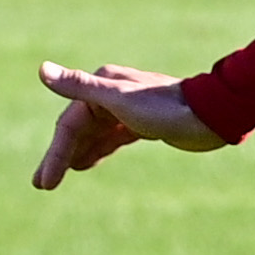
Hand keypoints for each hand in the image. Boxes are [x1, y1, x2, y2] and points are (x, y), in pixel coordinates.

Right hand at [33, 60, 222, 190]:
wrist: (212, 115)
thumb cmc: (166, 107)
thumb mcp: (118, 99)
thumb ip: (79, 86)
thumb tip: (42, 70)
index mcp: (102, 86)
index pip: (70, 125)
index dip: (56, 154)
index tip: (45, 183)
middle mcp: (111, 94)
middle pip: (79, 130)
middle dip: (60, 157)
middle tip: (42, 185)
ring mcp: (127, 109)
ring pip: (94, 135)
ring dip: (75, 154)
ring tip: (57, 178)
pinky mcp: (142, 122)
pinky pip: (112, 137)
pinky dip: (98, 150)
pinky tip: (85, 164)